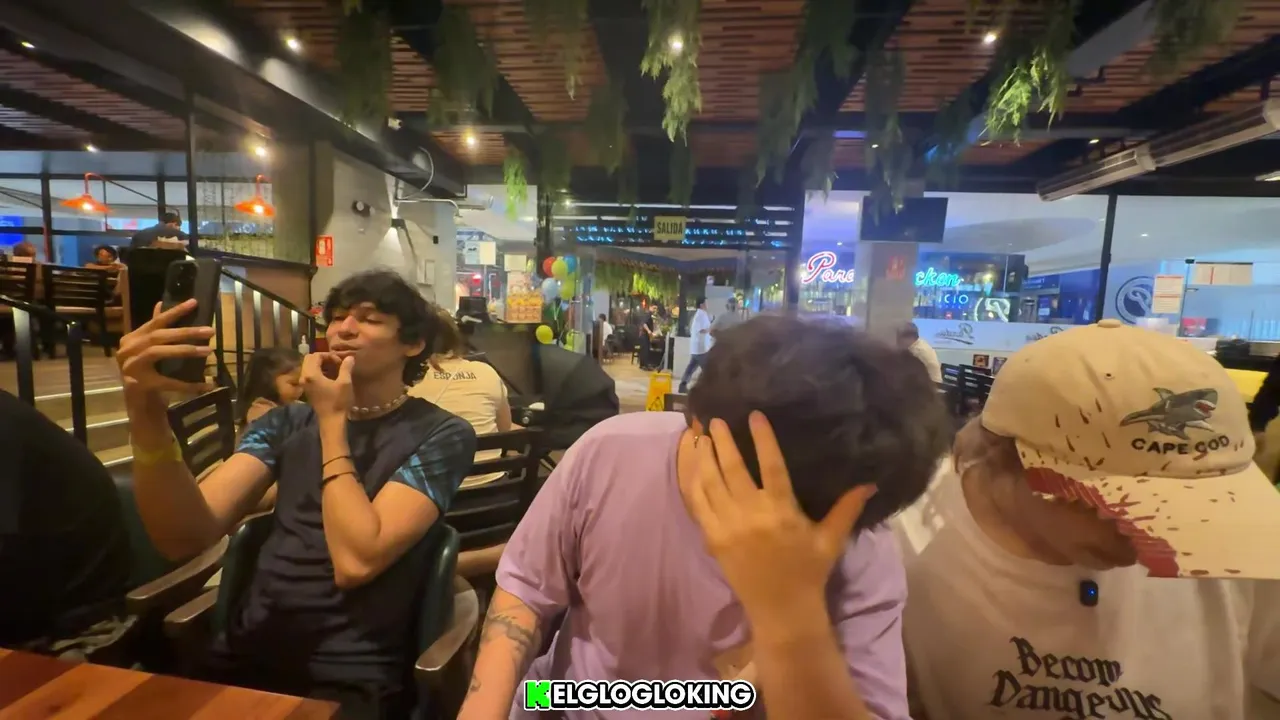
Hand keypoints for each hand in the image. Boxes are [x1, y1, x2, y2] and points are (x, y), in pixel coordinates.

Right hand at [116, 300, 214, 401]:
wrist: (138, 403)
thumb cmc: (146, 373)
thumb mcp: (149, 348)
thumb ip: (154, 329)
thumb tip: (161, 303)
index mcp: (131, 338)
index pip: (155, 321)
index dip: (175, 311)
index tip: (195, 302)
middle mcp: (127, 350)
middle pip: (158, 336)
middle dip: (186, 332)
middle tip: (210, 330)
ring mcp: (130, 367)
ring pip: (159, 352)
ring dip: (186, 350)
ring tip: (208, 350)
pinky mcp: (138, 384)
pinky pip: (168, 382)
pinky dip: (188, 384)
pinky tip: (206, 385)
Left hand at [302, 352, 354, 423]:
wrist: (331, 420)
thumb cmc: (338, 401)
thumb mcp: (345, 383)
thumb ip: (346, 368)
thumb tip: (349, 357)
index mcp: (311, 374)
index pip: (317, 355)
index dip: (329, 356)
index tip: (340, 362)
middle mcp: (304, 377)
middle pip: (309, 359)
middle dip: (323, 358)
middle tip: (335, 363)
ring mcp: (304, 383)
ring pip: (308, 366)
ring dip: (320, 364)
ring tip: (334, 369)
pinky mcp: (306, 389)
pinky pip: (309, 374)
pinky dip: (318, 371)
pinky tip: (329, 376)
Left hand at [684, 412, 875, 620]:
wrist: (781, 609)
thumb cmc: (809, 571)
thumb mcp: (831, 539)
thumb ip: (847, 508)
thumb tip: (870, 483)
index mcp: (782, 510)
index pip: (771, 465)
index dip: (762, 438)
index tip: (754, 415)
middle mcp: (752, 514)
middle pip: (732, 468)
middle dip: (723, 441)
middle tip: (715, 420)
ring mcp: (728, 526)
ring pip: (710, 482)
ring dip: (704, 457)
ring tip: (700, 436)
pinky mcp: (712, 538)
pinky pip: (698, 504)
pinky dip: (692, 483)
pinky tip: (691, 467)